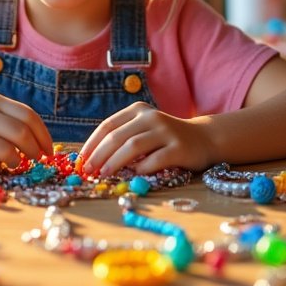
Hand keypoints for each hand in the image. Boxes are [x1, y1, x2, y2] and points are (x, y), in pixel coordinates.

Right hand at [0, 92, 52, 173]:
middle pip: (20, 133)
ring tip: (13, 163)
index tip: (49, 151)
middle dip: (34, 151)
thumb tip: (45, 146)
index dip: (43, 136)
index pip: (28, 116)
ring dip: (16, 162)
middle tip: (37, 161)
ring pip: (7, 152)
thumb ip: (14, 124)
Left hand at [76, 102, 213, 175]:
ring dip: (115, 162)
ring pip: (133, 146)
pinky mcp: (179, 148)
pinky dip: (141, 168)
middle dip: (99, 155)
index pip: (108, 126)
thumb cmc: (166, 138)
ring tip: (104, 174)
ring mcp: (166, 131)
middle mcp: (151, 117)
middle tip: (88, 171)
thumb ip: (123, 138)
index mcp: (138, 110)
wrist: (204, 138)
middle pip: (118, 136)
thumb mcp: (144, 129)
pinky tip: (134, 175)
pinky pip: (155, 160)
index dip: (92, 143)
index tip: (81, 160)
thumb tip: (92, 160)